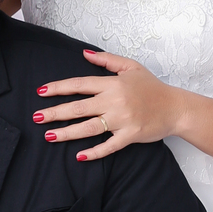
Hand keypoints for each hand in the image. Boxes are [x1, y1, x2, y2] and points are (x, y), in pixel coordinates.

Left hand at [34, 48, 184, 160]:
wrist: (175, 108)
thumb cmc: (153, 88)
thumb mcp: (131, 67)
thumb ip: (106, 60)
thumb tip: (84, 54)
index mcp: (112, 84)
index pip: (79, 85)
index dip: (59, 88)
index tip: (41, 92)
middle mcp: (114, 101)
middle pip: (78, 108)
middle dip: (55, 113)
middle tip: (37, 118)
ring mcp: (122, 120)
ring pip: (88, 128)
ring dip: (67, 133)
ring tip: (49, 137)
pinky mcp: (130, 135)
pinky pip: (109, 146)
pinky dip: (94, 152)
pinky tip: (79, 156)